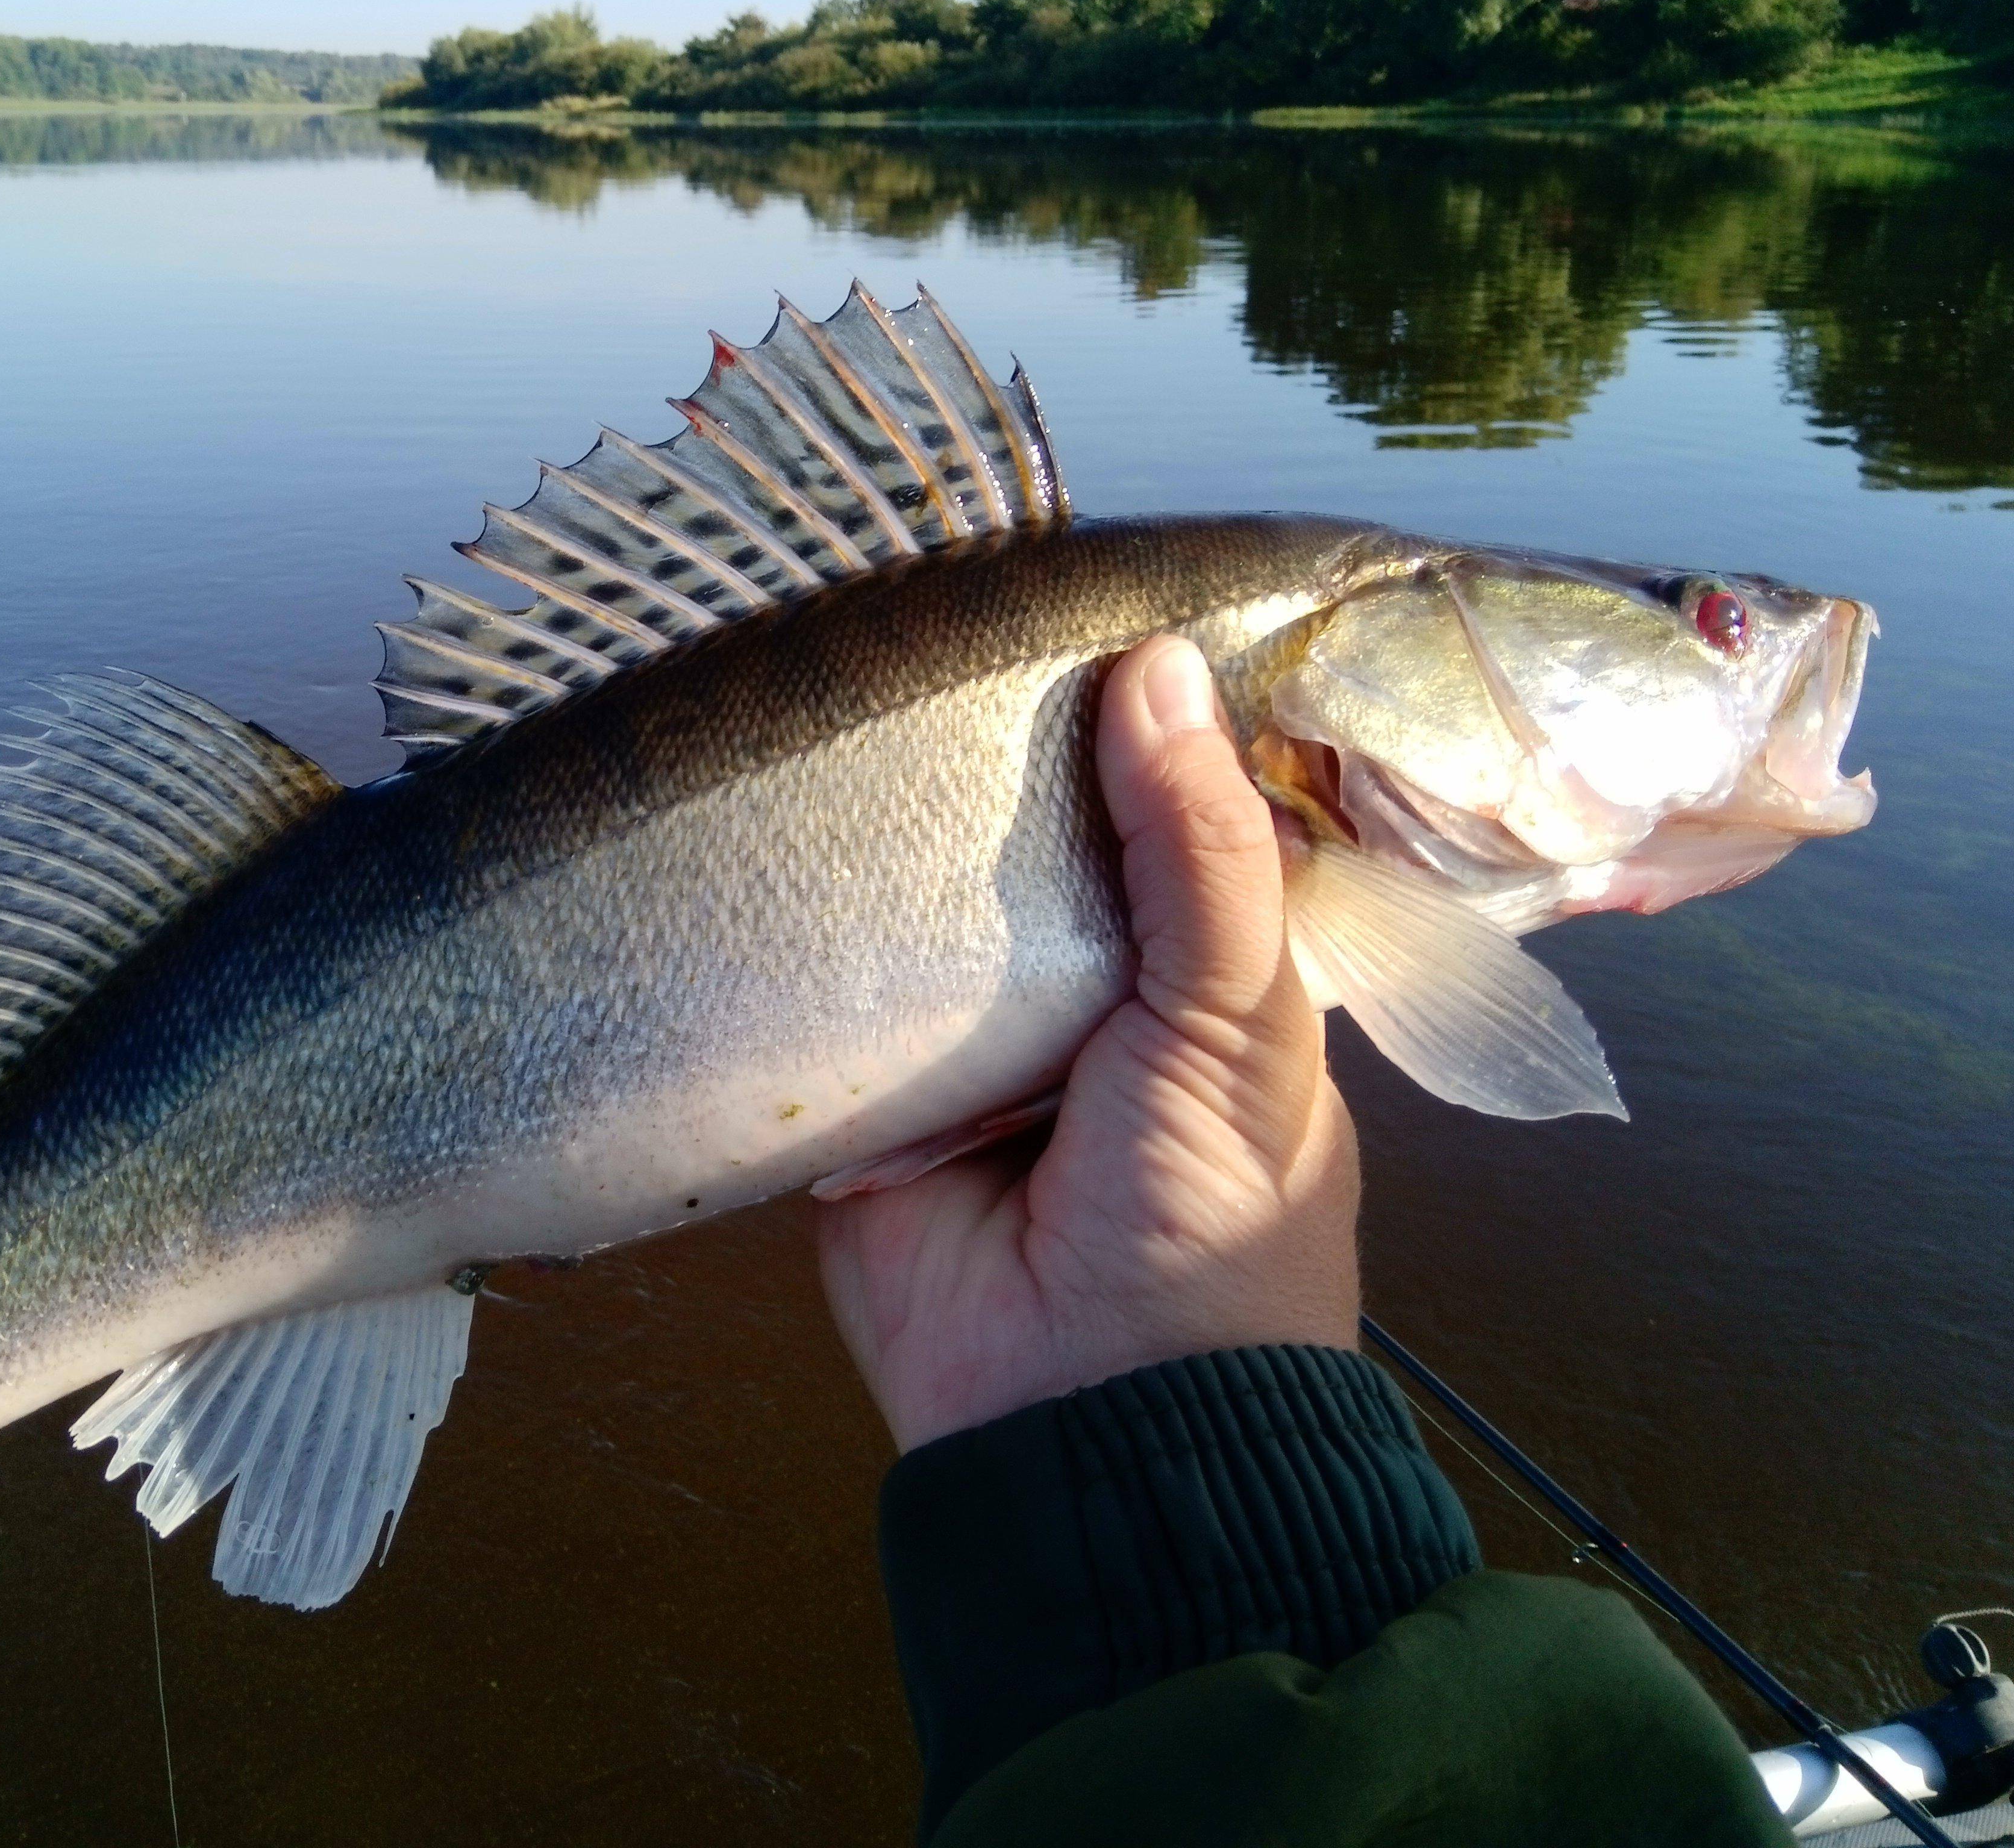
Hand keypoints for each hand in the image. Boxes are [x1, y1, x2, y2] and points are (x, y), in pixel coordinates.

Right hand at [817, 636, 1359, 1451]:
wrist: (1083, 1415)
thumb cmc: (1210, 1212)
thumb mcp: (1244, 1016)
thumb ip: (1203, 850)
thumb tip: (1149, 662)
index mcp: (1209, 972)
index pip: (1172, 817)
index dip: (1139, 724)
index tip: (1081, 598)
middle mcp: (1092, 993)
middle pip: (1035, 847)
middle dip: (992, 769)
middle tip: (926, 630)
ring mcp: (974, 1040)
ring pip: (928, 907)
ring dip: (897, 842)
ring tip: (838, 695)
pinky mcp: (869, 1093)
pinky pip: (831, 992)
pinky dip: (805, 936)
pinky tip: (769, 821)